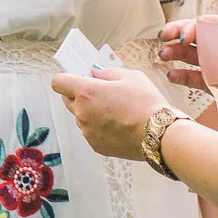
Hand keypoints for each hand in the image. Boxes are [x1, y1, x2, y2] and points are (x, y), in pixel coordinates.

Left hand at [50, 68, 171, 160]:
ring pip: (80, 117)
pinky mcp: (96, 145)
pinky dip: (99, 127)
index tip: (74, 76)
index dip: (65, 77)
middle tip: (98, 91)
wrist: (159, 134)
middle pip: (67, 100)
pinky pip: (90, 131)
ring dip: (90, 111)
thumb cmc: (146, 103)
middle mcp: (82, 113)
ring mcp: (87, 131)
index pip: (58, 82)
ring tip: (114, 110)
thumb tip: (95, 73)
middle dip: (78, 94)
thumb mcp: (130, 76)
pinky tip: (117, 124)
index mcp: (86, 92)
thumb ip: (106, 72)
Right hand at [159, 15, 217, 92]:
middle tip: (164, 37)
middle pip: (193, 36)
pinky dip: (181, 76)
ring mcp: (212, 66)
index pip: (206, 25)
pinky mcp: (210, 83)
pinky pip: (193, 78)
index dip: (191, 28)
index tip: (183, 37)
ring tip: (163, 54)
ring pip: (189, 56)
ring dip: (174, 53)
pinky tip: (171, 75)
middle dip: (176, 34)